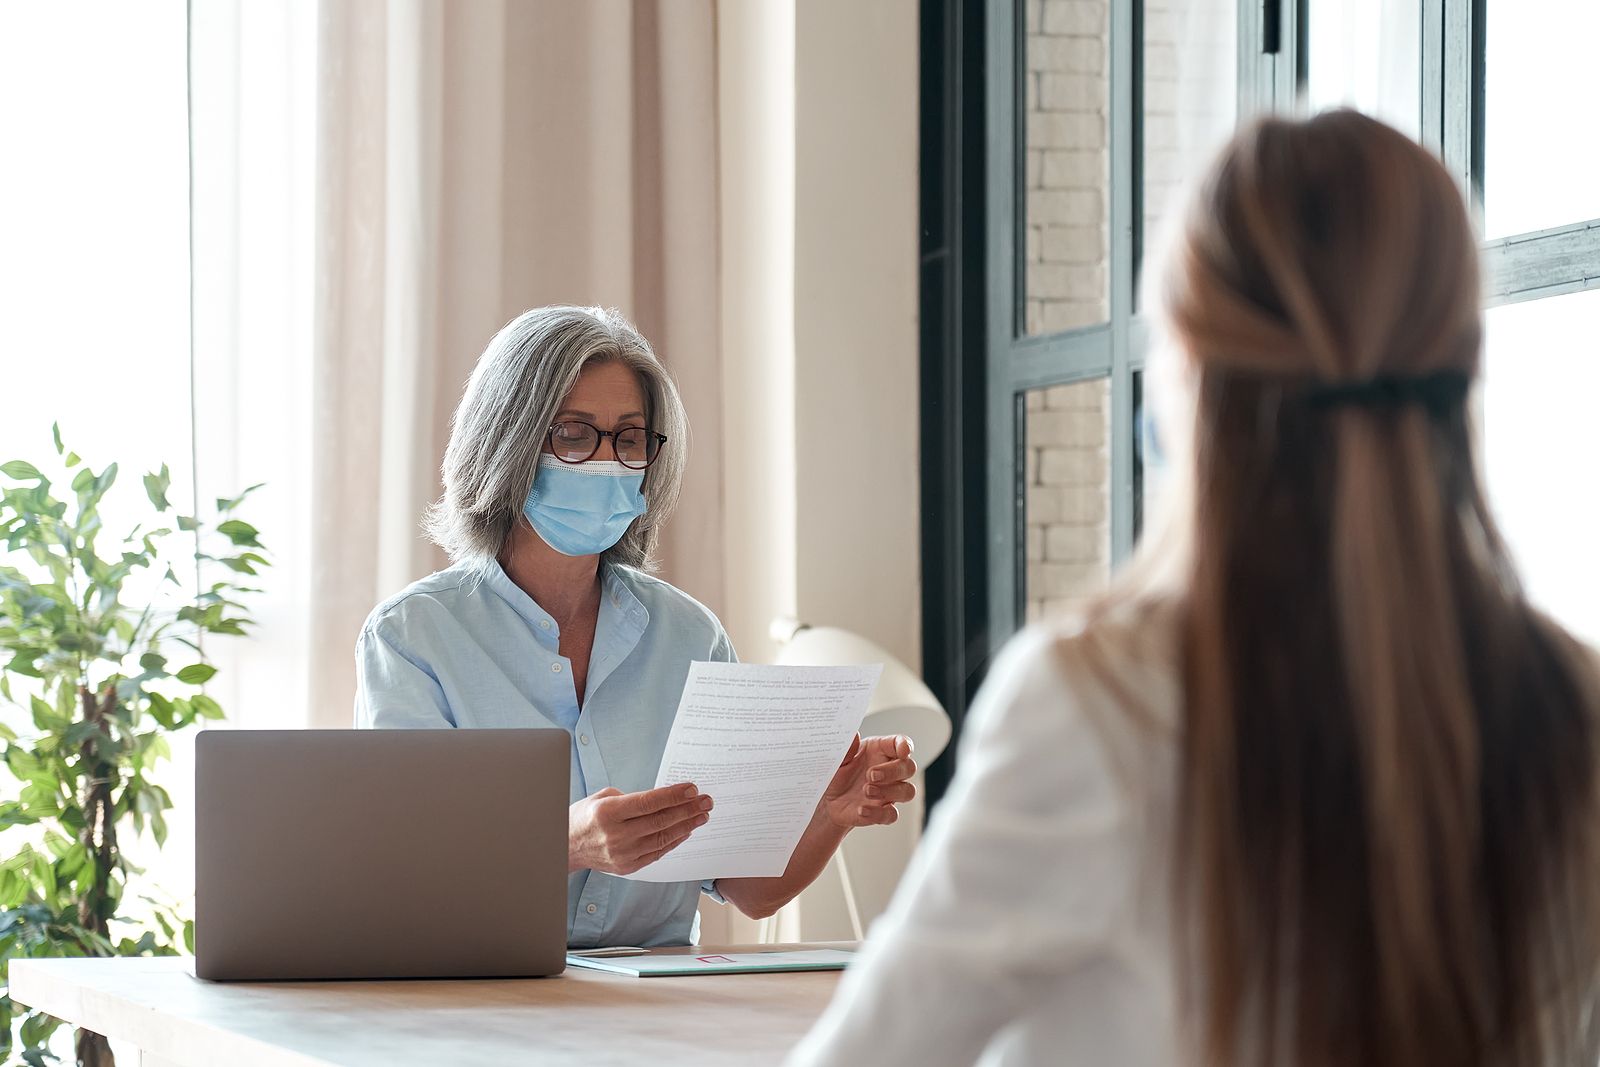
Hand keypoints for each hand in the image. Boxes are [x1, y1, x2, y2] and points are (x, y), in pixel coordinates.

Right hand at [568, 783, 713, 874]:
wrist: (566, 847)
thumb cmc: (586, 817)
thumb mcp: (603, 797)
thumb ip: (633, 799)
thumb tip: (665, 798)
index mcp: (609, 813)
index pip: (649, 802)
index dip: (673, 795)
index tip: (692, 789)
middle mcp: (616, 835)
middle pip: (660, 821)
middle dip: (688, 809)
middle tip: (707, 801)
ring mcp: (622, 854)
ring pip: (663, 839)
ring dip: (686, 826)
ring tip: (702, 816)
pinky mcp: (627, 867)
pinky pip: (657, 853)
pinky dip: (674, 841)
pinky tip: (686, 831)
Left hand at [820, 734, 916, 829]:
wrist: (828, 802)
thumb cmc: (838, 776)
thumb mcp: (837, 760)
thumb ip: (846, 749)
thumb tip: (854, 735)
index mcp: (880, 751)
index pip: (901, 744)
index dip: (906, 745)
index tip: (903, 750)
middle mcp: (889, 771)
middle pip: (909, 768)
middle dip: (893, 771)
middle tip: (871, 775)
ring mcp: (889, 792)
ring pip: (907, 791)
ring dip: (889, 791)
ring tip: (866, 791)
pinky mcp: (883, 811)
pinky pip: (891, 814)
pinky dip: (878, 813)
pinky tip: (862, 810)